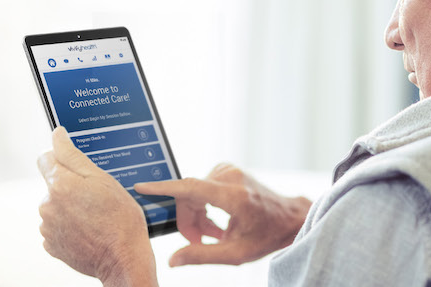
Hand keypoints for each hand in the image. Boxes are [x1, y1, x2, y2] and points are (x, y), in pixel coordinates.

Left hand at [38, 127, 157, 286]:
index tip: (75, 163)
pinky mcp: (52, 245)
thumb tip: (57, 136)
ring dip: (71, 207)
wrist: (123, 258)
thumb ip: (73, 155)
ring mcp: (48, 227)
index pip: (46, 157)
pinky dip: (70, 226)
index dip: (62, 156)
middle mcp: (48, 205)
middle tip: (97, 196)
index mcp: (60, 184)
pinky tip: (89, 229)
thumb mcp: (103, 179)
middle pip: (54, 184)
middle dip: (72, 186)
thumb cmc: (120, 219)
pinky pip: (58, 227)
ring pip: (57, 206)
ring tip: (96, 216)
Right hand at [134, 163, 311, 266]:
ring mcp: (230, 170)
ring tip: (213, 234)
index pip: (191, 187)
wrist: (289, 218)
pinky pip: (202, 186)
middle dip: (188, 221)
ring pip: (193, 192)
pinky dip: (203, 205)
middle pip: (188, 195)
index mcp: (234, 196)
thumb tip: (173, 260)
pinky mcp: (228, 170)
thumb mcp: (236, 254)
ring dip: (196, 215)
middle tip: (199, 242)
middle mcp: (231, 177)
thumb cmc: (267, 235)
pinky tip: (216, 222)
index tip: (142, 186)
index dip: (163, 188)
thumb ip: (202, 255)